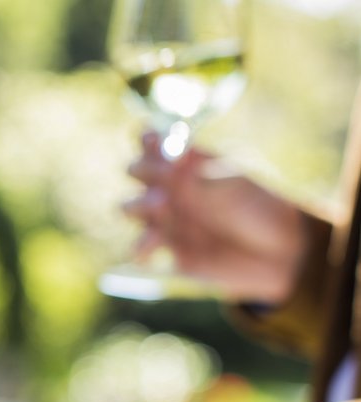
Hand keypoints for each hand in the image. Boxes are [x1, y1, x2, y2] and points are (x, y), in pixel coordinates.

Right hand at [125, 132, 304, 303]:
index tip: (150, 137)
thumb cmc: (258, 208)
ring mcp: (167, 219)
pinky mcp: (169, 251)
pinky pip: (144, 249)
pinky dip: (140, 247)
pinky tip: (146, 249)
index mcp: (186, 164)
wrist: (280, 252)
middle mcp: (171, 189)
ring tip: (161, 206)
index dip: (148, 140)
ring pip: (133, 208)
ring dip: (140, 205)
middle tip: (163, 176)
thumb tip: (176, 155)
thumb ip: (200, 174)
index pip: (155, 145)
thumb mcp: (232, 184)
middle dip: (143, 170)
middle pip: (138, 172)